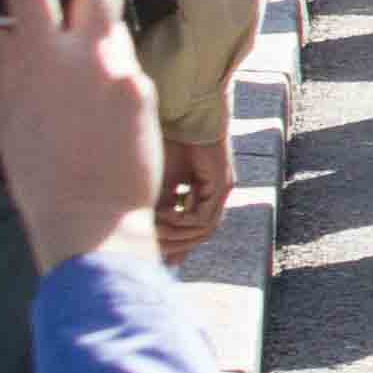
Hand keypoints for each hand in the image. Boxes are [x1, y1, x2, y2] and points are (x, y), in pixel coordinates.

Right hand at [0, 0, 162, 272]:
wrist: (93, 216)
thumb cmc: (41, 175)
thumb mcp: (8, 116)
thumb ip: (9, 64)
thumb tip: (4, 28)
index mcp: (40, 60)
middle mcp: (87, 56)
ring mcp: (122, 70)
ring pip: (113, 21)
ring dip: (98, 12)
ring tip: (83, 14)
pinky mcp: (145, 89)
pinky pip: (125, 60)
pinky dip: (109, 61)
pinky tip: (97, 81)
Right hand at [155, 128, 231, 260]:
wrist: (188, 117)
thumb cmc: (173, 143)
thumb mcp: (163, 181)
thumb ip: (161, 205)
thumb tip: (149, 230)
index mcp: (206, 194)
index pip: (194, 229)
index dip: (176, 244)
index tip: (157, 255)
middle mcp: (217, 195)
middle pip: (200, 234)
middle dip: (176, 245)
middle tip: (154, 249)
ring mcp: (223, 191)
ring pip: (203, 229)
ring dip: (177, 234)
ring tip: (155, 230)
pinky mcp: (222, 185)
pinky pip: (204, 216)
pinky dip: (183, 219)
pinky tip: (167, 213)